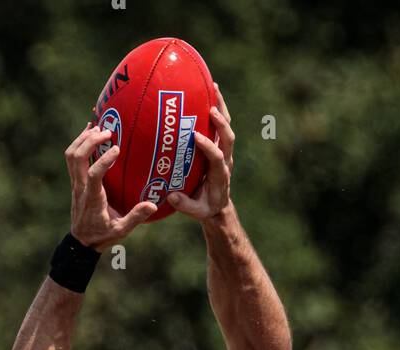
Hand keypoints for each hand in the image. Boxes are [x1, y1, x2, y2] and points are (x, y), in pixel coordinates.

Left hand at [65, 124, 157, 250]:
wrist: (81, 241)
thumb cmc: (102, 235)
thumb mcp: (121, 231)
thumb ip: (135, 218)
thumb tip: (153, 206)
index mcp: (92, 199)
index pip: (94, 175)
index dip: (104, 160)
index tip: (117, 148)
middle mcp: (80, 187)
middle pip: (77, 157)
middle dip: (90, 140)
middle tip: (108, 131)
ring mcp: (75, 183)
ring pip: (71, 154)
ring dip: (82, 138)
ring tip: (97, 126)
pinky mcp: (75, 180)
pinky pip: (72, 157)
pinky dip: (79, 142)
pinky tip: (89, 132)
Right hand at [168, 85, 233, 219]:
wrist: (218, 205)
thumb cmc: (205, 207)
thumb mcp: (196, 211)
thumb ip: (185, 205)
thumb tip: (171, 196)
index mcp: (220, 175)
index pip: (217, 157)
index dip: (208, 146)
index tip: (195, 136)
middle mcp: (225, 160)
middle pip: (228, 138)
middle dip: (221, 124)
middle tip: (211, 109)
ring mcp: (224, 151)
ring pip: (226, 127)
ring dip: (221, 107)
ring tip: (213, 87)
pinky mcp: (220, 145)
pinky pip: (220, 124)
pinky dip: (217, 107)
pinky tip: (209, 91)